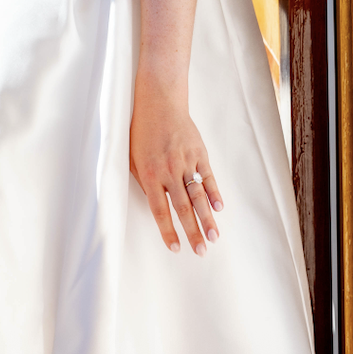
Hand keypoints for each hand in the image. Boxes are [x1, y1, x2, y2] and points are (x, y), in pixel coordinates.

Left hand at [129, 79, 222, 255]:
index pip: (160, 210)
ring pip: (198, 196)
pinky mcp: (199, 152)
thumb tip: (157, 205)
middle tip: (201, 252)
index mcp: (150, 174)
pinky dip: (214, 193)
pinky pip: (208, 177)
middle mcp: (169, 170)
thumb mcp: (133, 158)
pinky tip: (219, 207)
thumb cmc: (142, 131)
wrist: (159, 101)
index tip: (176, 248)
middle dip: (193, 233)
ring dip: (207, 218)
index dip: (168, 231)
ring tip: (214, 237)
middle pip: (183, 208)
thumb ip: (145, 182)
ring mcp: (186, 161)